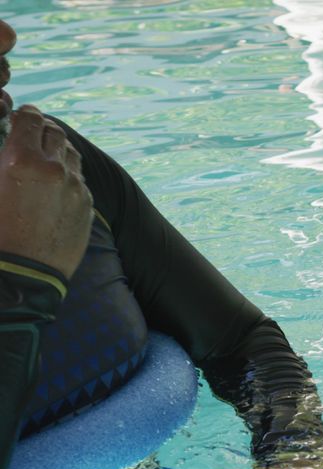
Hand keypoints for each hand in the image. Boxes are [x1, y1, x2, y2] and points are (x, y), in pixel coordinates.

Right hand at [0, 105, 92, 277]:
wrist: (21, 274)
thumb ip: (1, 159)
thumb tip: (8, 144)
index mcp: (22, 161)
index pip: (32, 119)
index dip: (27, 113)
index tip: (23, 115)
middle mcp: (54, 169)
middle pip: (55, 133)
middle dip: (43, 129)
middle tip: (33, 133)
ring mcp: (75, 187)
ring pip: (72, 154)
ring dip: (59, 149)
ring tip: (46, 155)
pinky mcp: (87, 205)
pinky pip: (79, 179)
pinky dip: (68, 174)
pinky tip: (56, 183)